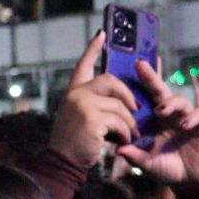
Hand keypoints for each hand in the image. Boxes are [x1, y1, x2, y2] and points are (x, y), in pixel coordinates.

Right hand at [48, 32, 140, 167]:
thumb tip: (120, 100)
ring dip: (130, 123)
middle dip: (128, 95)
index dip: (92, 49)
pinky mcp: (91, 119)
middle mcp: (76, 94)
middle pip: (110, 80)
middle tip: (137, 109)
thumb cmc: (74, 144)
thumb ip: (93, 105)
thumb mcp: (79, 118)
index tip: (102, 35)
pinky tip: (123, 143)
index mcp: (73, 92)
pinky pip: (120, 121)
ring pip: (119, 105)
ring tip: (132, 135)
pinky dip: (126, 133)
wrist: (62, 163)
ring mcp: (83, 105)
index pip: (83, 65)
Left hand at [117, 61, 198, 184]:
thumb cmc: (167, 168)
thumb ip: (135, 156)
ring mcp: (188, 117)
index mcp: (155, 120)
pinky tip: (184, 124)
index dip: (136, 86)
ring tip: (160, 110)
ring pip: (180, 101)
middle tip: (140, 65)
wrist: (191, 180)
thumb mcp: (148, 164)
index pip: (144, 99)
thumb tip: (118, 150)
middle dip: (151, 78)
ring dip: (170, 103)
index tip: (123, 72)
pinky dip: (192, 118)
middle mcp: (171, 115)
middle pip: (160, 92)